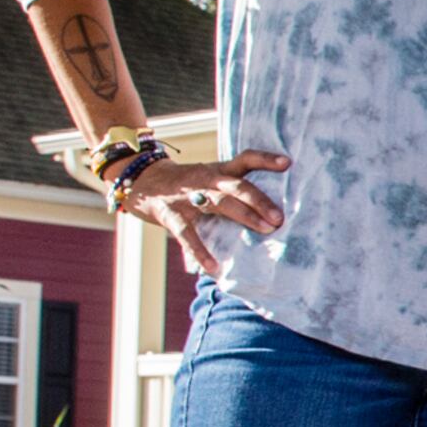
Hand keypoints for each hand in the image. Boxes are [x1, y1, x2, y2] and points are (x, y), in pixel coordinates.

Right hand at [121, 151, 289, 274]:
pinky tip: (213, 267)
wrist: (139, 180)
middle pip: (237, 186)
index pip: (244, 159)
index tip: (287, 163)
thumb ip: (233, 194)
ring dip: (244, 216)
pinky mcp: (169, 213)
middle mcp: (205, 179)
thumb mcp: (208, 180)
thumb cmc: (184, 185)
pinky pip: (186, 233)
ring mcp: (187, 195)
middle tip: (280, 217)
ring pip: (219, 202)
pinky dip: (200, 250)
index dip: (265, 159)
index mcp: (218, 171)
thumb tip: (268, 217)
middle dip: (260, 200)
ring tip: (265, 230)